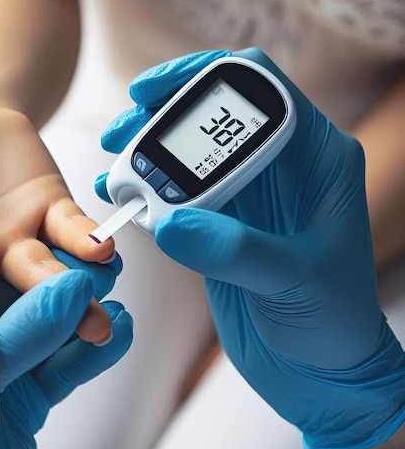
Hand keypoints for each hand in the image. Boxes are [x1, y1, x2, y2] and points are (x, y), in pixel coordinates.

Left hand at [0, 267, 132, 448]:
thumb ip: (20, 335)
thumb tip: (72, 286)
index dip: (26, 257)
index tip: (67, 243)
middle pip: (22, 300)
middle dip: (63, 284)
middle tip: (102, 265)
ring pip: (49, 333)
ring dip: (84, 319)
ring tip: (117, 298)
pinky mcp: (27, 399)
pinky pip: (63, 369)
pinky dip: (90, 354)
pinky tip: (118, 335)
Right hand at [97, 48, 404, 448]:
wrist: (319, 372)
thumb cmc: (333, 324)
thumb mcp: (295, 282)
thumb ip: (235, 250)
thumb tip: (168, 222)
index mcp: (315, 157)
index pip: (260, 87)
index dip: (204, 77)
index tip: (152, 92)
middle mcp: (279, 167)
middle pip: (212, 114)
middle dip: (161, 115)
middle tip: (119, 135)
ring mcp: (245, 197)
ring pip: (188, 153)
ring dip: (146, 154)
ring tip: (114, 169)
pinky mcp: (218, 227)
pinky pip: (176, 196)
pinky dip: (146, 193)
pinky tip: (122, 201)